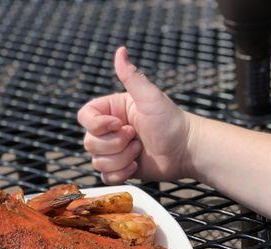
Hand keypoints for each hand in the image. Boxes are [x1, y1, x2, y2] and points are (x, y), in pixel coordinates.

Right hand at [78, 47, 193, 183]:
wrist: (186, 150)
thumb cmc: (171, 121)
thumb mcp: (150, 97)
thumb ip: (132, 76)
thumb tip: (121, 50)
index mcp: (111, 111)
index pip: (84, 117)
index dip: (97, 125)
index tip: (119, 124)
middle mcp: (109, 131)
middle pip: (89, 142)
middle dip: (115, 144)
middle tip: (136, 137)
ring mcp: (113, 151)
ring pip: (96, 161)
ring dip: (121, 158)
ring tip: (139, 150)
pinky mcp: (118, 169)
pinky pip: (105, 176)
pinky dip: (121, 173)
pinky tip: (136, 165)